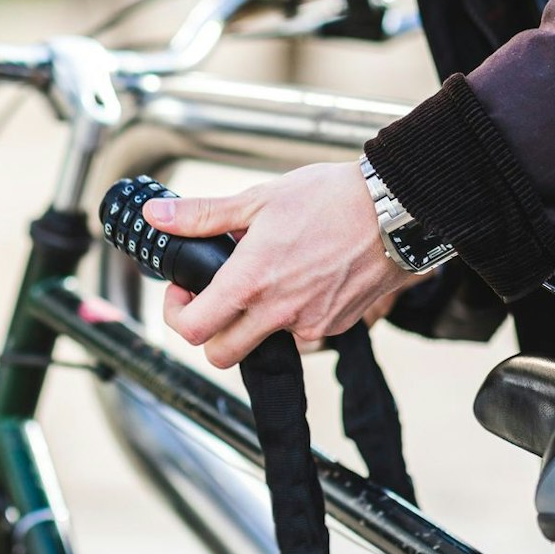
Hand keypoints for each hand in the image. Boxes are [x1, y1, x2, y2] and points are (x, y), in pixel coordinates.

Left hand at [147, 162, 425, 367]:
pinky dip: (294, 313)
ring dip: (255, 321)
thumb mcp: (259, 199)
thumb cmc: (332, 199)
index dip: (177, 314)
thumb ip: (204, 216)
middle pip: (221, 354)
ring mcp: (310, 325)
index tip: (185, 291)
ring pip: (264, 344)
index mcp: (251, 282)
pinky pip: (302, 333)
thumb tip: (158, 216)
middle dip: (210, 332)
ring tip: (270, 276)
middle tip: (215, 297)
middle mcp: (278, 313)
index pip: (193, 329)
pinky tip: (304, 277)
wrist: (396, 211)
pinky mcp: (337, 326)